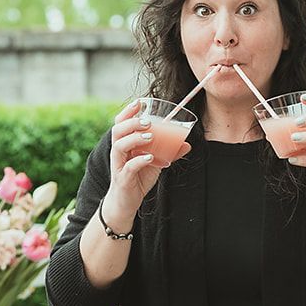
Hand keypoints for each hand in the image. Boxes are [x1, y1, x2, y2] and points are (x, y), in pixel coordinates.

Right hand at [106, 98, 191, 220]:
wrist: (126, 203)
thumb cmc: (137, 178)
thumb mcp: (155, 163)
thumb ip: (168, 152)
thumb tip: (187, 143)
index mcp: (124, 144)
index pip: (121, 123)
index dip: (128, 112)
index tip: (139, 103)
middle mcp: (119, 152)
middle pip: (118, 131)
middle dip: (132, 123)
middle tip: (147, 121)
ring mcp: (119, 165)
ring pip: (120, 146)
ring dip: (135, 138)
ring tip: (150, 136)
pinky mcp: (123, 178)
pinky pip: (129, 167)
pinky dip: (139, 161)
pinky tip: (150, 158)